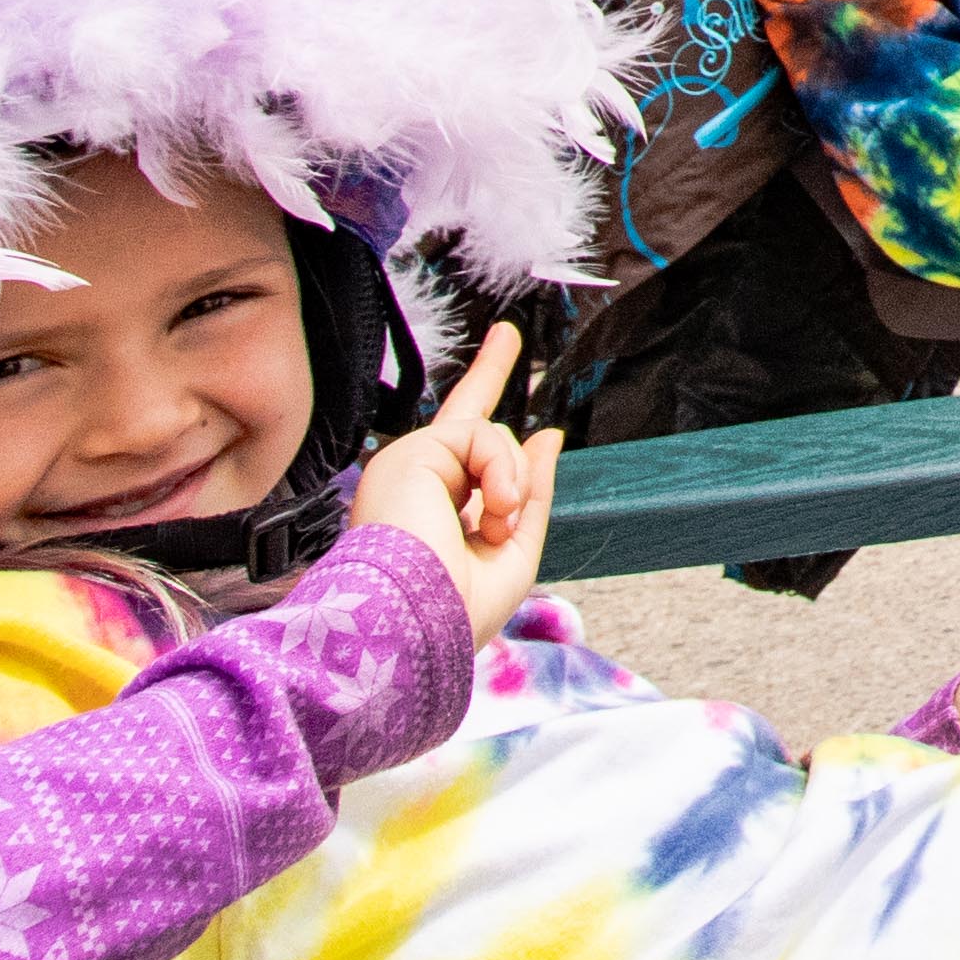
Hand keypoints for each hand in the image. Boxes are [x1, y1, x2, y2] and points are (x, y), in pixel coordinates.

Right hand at [347, 321, 557, 642]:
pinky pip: (481, 434)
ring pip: (491, 437)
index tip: (502, 376)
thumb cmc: (455, 609)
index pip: (466, 457)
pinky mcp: (412, 453)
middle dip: (490, 372)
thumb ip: (530, 492)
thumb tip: (548, 434)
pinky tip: (489, 509)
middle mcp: (419, 485)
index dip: (486, 423)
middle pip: (464, 420)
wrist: (414, 627)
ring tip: (497, 523)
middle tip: (509, 331)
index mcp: (438, 512)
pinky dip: (500, 472)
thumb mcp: (512, 551)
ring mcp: (412, 467)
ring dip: (511, 483)